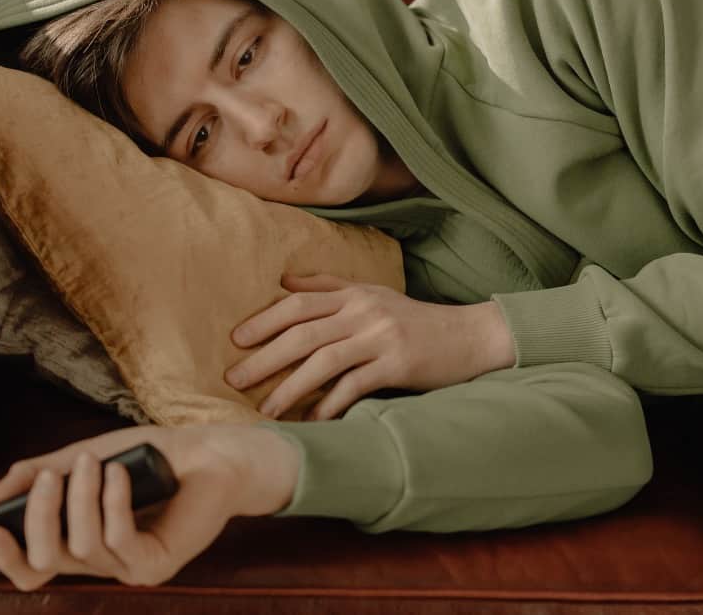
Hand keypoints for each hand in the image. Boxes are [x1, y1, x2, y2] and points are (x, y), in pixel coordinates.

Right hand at [0, 422, 299, 590]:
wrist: (210, 453)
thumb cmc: (150, 458)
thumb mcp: (87, 458)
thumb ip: (40, 475)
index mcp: (81, 542)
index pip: (32, 568)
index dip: (5, 556)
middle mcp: (101, 563)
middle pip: (46, 559)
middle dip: (39, 515)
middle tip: (49, 476)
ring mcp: (128, 568)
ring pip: (80, 547)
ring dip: (80, 499)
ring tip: (94, 463)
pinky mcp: (156, 564)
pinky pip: (118, 541)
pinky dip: (113, 503)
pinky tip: (120, 474)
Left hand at [223, 273, 515, 420]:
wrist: (468, 336)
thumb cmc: (415, 319)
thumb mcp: (372, 294)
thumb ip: (329, 286)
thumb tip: (283, 281)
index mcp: (354, 293)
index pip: (298, 303)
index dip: (264, 320)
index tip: (236, 341)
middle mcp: (364, 312)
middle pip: (303, 333)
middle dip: (264, 358)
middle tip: (234, 380)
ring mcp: (381, 337)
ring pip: (323, 361)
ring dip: (290, 388)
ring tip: (266, 410)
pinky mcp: (398, 364)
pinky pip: (355, 386)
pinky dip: (331, 405)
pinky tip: (313, 421)